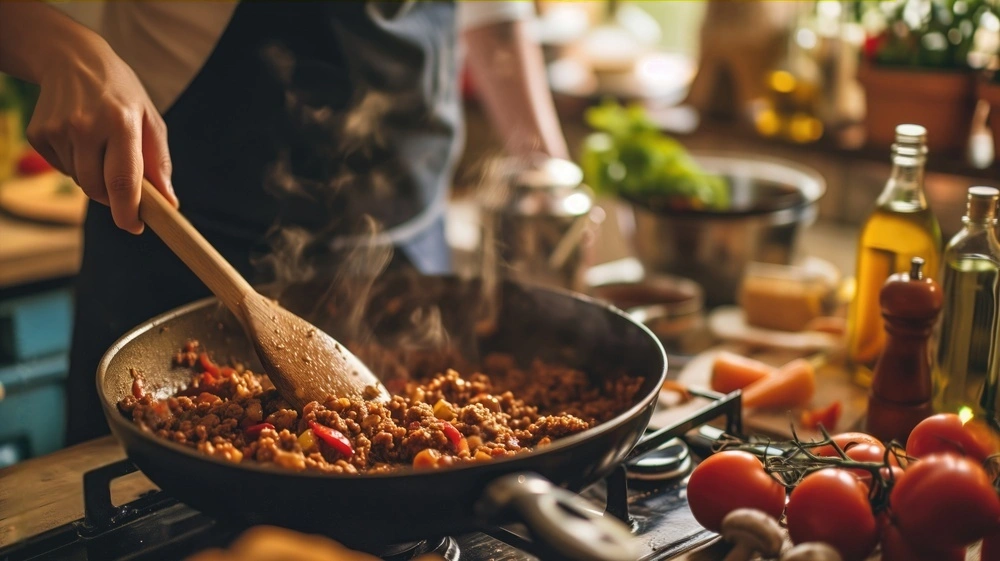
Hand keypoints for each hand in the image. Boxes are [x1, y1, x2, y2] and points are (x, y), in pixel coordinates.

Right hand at [26, 35, 176, 233]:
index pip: (122, 180)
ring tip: (100, 144)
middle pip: (98, 189)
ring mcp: (58, 130)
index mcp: (121, 123)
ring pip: (80, 181)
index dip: (128, 211)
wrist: (72, 59)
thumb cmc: (120, 94)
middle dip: (113, 195)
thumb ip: (159, 163)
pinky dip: (75, 164)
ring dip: (94, 175)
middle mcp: (86, 126)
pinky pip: (62, 169)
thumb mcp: (150, 119)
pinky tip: (79, 137)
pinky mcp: (38, 134)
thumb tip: (168, 202)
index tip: (135, 227)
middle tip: (122, 178)